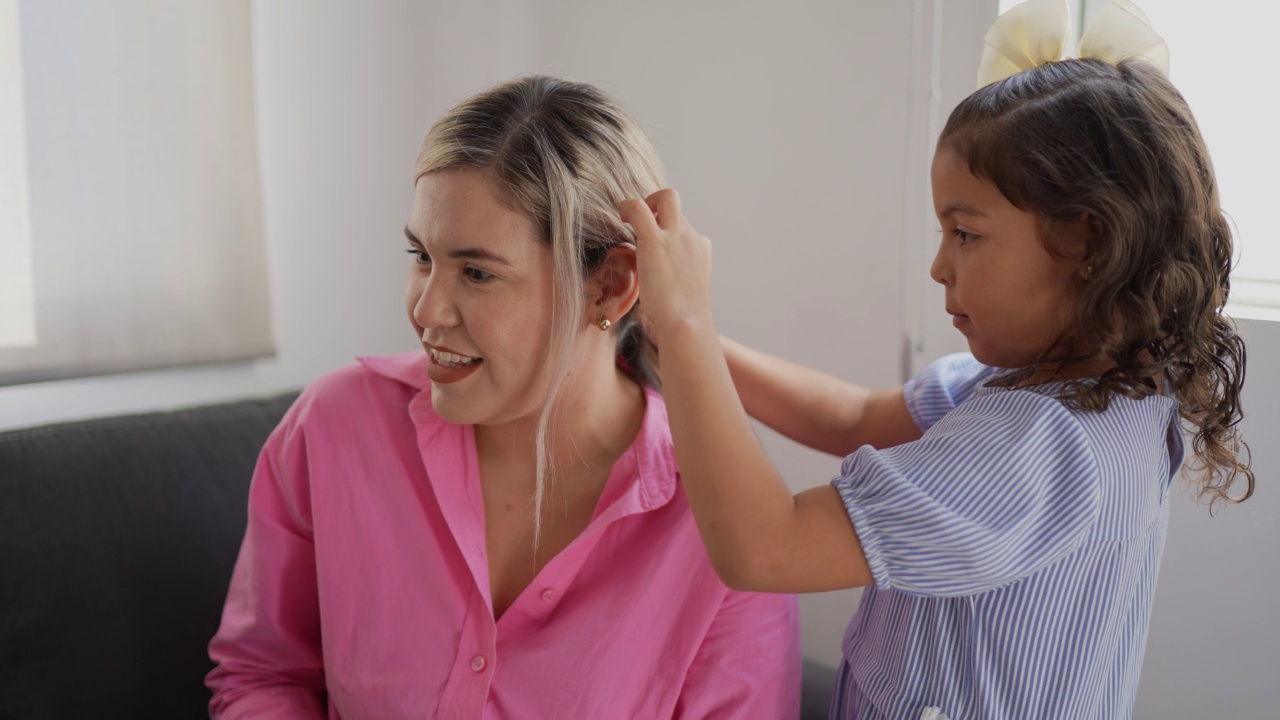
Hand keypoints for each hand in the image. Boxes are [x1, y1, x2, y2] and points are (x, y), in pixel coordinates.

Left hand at [618, 189, 714, 342]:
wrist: (686, 323)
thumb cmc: (682, 318)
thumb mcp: (685, 291)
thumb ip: (676, 278)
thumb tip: (661, 287)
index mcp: (699, 248)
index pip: (682, 225)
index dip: (665, 228)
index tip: (650, 243)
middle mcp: (690, 237)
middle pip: (677, 205)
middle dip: (658, 204)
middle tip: (640, 223)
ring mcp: (676, 237)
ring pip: (666, 197)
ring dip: (646, 203)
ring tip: (629, 220)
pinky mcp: (656, 241)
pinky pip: (639, 207)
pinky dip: (628, 207)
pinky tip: (621, 217)